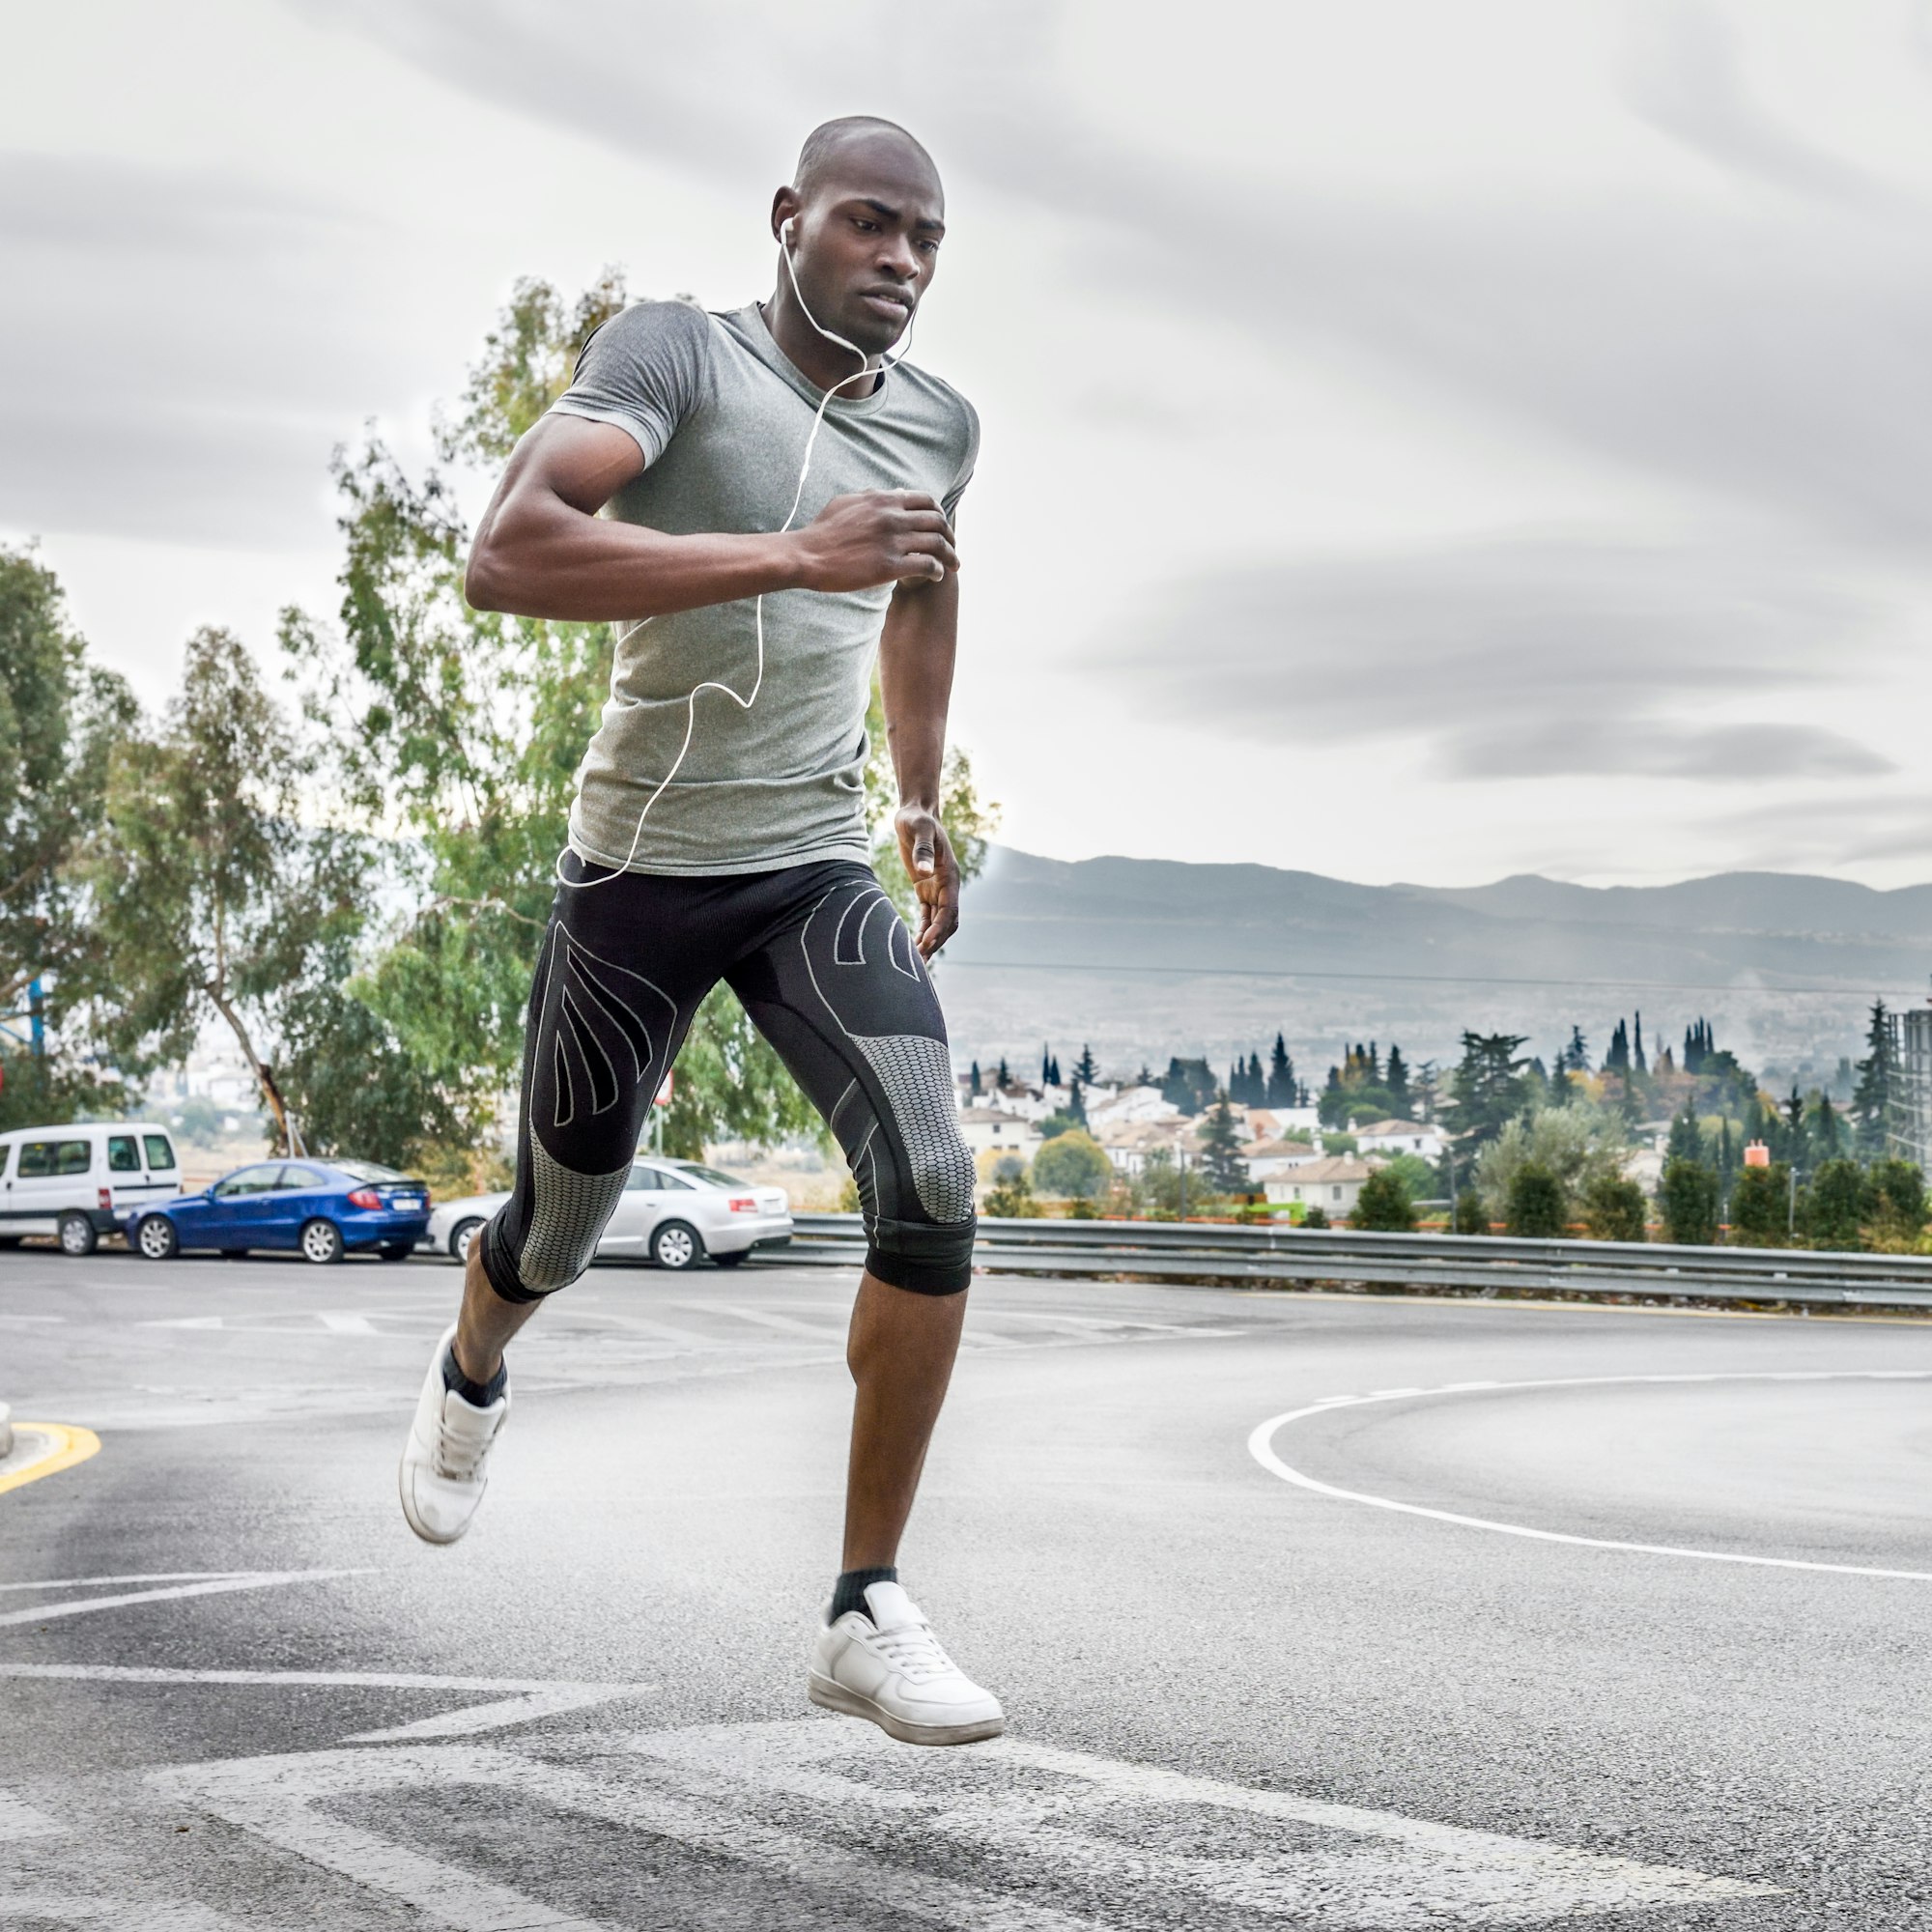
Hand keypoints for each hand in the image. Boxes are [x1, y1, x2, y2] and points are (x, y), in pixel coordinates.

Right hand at [793, 491, 959, 592]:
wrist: (806, 555)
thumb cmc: (822, 532)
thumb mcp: (846, 502)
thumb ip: (872, 496)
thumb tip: (892, 492)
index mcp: (883, 499)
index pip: (926, 500)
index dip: (939, 514)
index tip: (942, 527)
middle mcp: (892, 517)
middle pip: (937, 522)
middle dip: (950, 536)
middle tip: (952, 549)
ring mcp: (892, 541)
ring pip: (937, 544)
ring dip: (951, 556)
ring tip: (954, 566)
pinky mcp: (889, 566)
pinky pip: (926, 565)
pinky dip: (938, 570)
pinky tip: (938, 576)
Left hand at [895, 803, 959, 956]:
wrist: (914, 813)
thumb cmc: (917, 820)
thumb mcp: (920, 831)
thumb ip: (922, 851)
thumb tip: (924, 872)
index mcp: (950, 876)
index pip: (949, 910)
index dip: (939, 928)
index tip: (926, 942)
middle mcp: (947, 886)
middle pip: (947, 922)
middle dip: (936, 941)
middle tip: (919, 960)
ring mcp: (937, 889)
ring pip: (938, 923)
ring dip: (930, 940)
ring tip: (916, 960)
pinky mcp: (925, 889)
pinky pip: (927, 916)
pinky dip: (922, 930)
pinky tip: (912, 944)